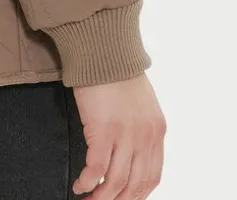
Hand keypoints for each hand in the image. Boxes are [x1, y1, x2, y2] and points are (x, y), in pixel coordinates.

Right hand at [70, 72, 165, 196]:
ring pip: (116, 182)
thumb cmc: (118, 73)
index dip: (137, 194)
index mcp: (157, 131)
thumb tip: (130, 153)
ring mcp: (125, 134)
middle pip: (135, 185)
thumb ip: (141, 128)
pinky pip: (96, 168)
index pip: (152, 176)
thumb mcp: (142, 103)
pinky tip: (80, 185)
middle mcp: (145, 137)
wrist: (104, 50)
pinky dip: (88, 181)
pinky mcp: (103, 129)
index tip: (124, 199)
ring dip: (101, 198)